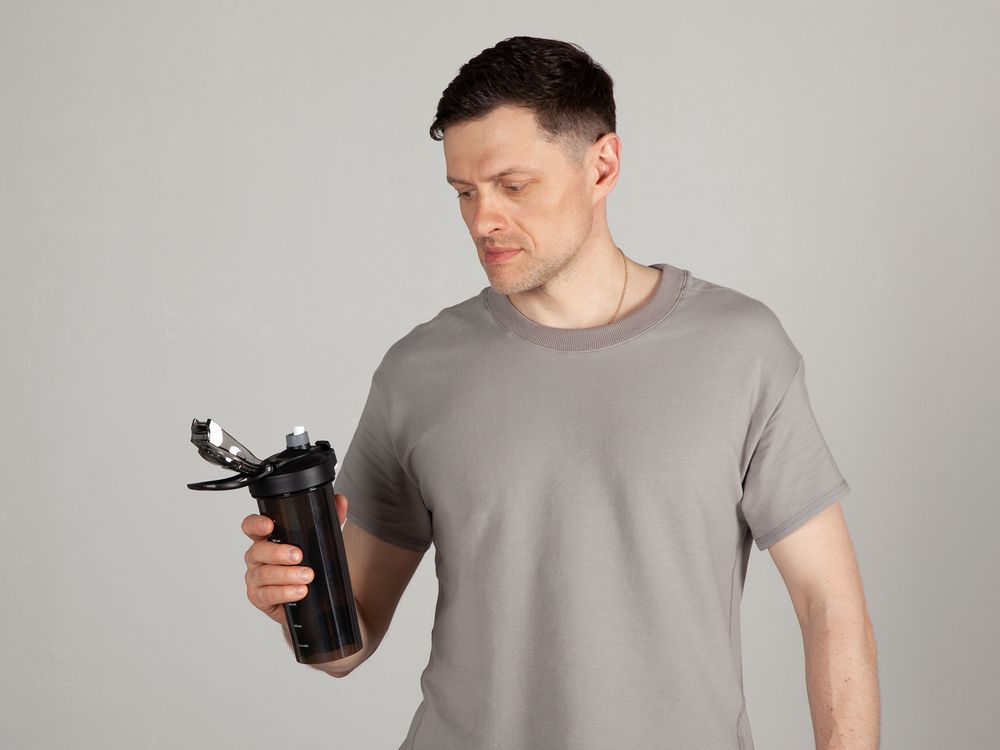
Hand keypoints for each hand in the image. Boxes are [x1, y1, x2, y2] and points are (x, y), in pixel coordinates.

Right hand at [241, 493, 349, 625]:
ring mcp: (255, 578)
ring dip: (286, 575)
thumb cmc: (307, 564)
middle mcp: (257, 558)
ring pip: (264, 574)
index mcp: (267, 539)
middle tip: (298, 555)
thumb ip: (329, 519)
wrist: (311, 598)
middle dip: (278, 553)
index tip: (268, 525)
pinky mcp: (259, 598)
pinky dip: (285, 593)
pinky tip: (300, 591)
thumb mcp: (319, 541)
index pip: (251, 527)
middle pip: (257, 551)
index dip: (255, 524)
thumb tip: (340, 501)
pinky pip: (268, 595)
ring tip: (307, 576)